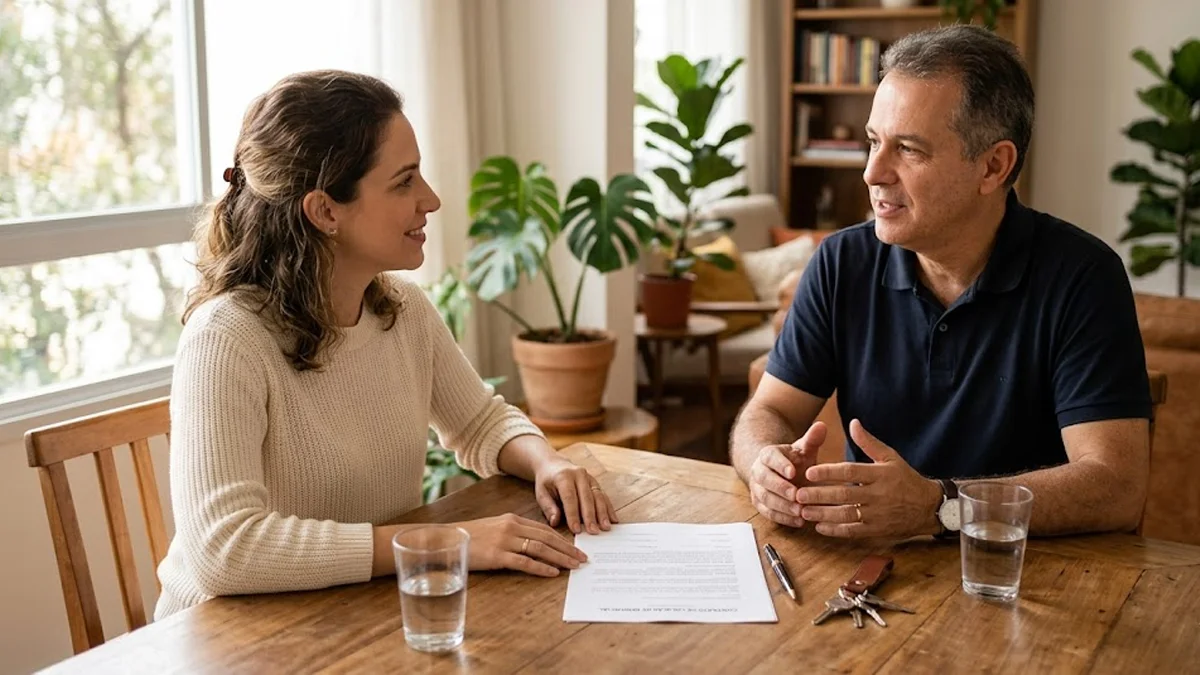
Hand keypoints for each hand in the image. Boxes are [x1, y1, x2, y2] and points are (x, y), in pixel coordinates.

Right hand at [457, 513, 588, 576]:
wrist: (446, 539)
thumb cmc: (470, 537)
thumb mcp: (495, 528)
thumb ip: (514, 532)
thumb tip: (534, 543)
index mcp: (512, 519)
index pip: (544, 529)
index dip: (562, 539)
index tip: (576, 548)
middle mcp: (511, 527)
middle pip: (547, 538)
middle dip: (567, 548)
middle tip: (583, 558)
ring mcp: (505, 541)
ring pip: (540, 548)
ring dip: (560, 558)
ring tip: (574, 566)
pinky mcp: (497, 556)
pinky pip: (524, 562)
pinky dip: (541, 567)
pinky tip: (553, 573)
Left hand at [533, 458, 617, 534]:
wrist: (553, 464)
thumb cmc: (546, 482)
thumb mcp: (541, 493)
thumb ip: (548, 507)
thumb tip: (555, 522)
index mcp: (563, 476)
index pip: (570, 497)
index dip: (573, 514)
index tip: (576, 530)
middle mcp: (578, 474)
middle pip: (587, 497)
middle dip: (591, 516)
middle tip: (594, 532)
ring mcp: (589, 477)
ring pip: (598, 496)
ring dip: (603, 513)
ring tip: (606, 527)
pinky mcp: (595, 482)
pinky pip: (603, 495)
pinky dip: (608, 508)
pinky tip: (613, 519)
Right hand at [748, 422, 825, 527]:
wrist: (777, 472)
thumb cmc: (794, 461)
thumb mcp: (803, 449)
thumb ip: (812, 439)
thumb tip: (822, 426)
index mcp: (768, 455)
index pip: (770, 458)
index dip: (780, 465)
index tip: (793, 471)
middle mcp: (758, 471)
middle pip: (764, 480)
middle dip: (780, 488)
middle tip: (796, 495)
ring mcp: (758, 489)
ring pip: (765, 498)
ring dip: (782, 506)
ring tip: (800, 511)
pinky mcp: (761, 505)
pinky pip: (768, 513)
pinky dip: (783, 518)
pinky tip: (799, 522)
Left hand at [797, 419, 941, 537]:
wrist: (929, 507)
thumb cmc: (906, 479)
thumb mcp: (891, 457)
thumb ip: (869, 443)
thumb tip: (853, 423)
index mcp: (880, 474)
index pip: (850, 472)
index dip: (828, 472)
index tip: (809, 471)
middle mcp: (878, 495)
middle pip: (844, 495)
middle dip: (819, 495)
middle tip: (798, 494)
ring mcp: (877, 514)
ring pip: (845, 515)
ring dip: (822, 514)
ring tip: (803, 511)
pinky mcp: (877, 530)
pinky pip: (853, 531)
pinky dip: (835, 530)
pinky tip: (819, 527)